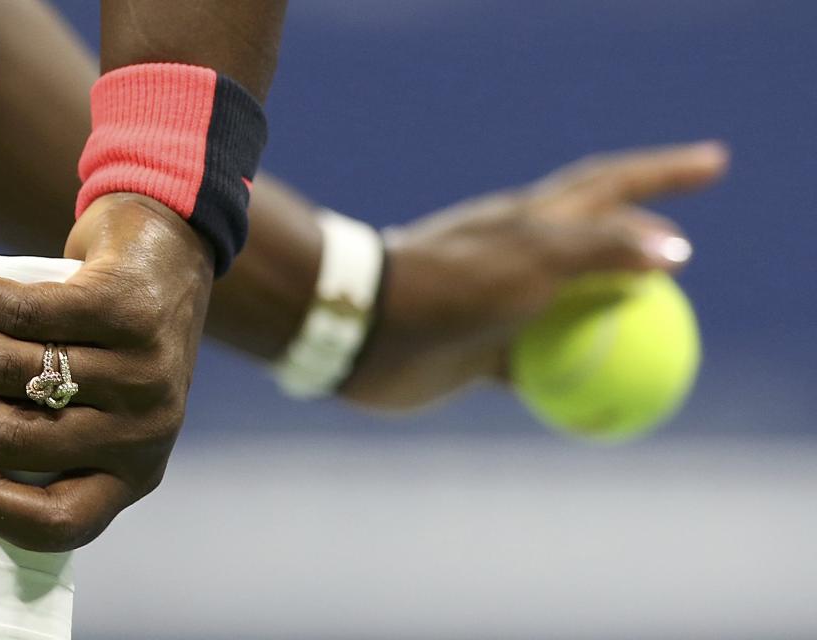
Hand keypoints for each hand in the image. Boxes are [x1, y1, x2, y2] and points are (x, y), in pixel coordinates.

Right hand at [0, 194, 212, 550]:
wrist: (168, 260)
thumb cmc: (107, 346)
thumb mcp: (61, 403)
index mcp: (135, 471)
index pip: (61, 524)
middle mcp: (148, 430)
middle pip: (14, 440)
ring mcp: (145, 372)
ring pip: (12, 370)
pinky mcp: (130, 311)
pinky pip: (24, 311)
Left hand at [339, 142, 727, 409]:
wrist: (368, 329)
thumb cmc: (454, 284)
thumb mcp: (536, 258)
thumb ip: (603, 249)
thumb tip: (677, 251)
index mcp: (538, 220)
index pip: (615, 185)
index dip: (667, 171)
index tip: (713, 164)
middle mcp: (524, 257)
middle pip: (600, 244)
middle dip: (645, 241)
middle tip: (686, 255)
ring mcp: (504, 304)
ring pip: (575, 308)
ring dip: (613, 315)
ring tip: (654, 330)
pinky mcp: (484, 350)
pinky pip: (544, 365)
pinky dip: (574, 378)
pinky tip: (599, 400)